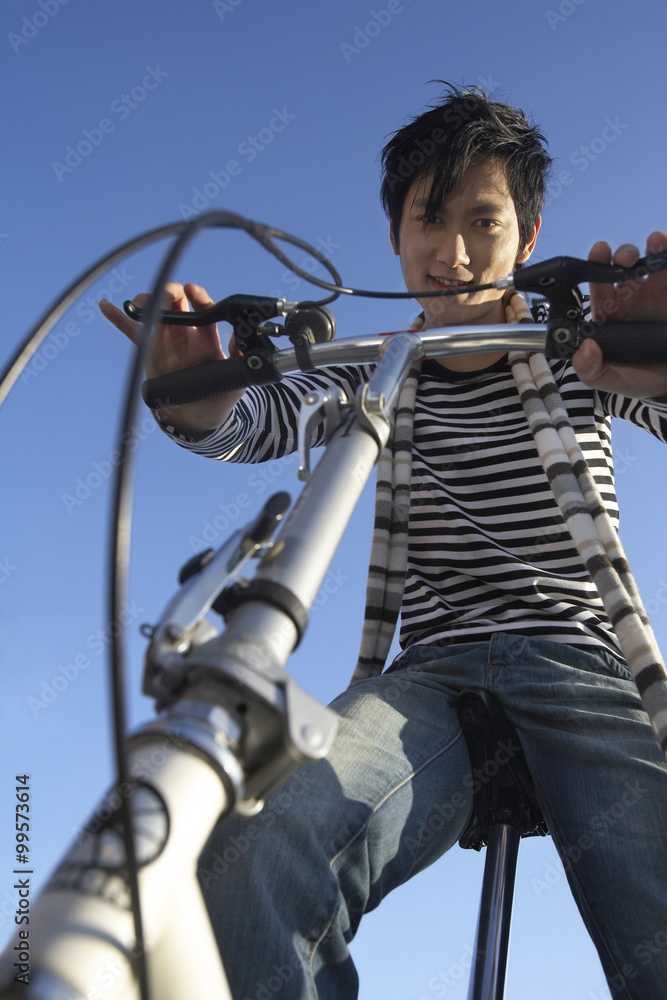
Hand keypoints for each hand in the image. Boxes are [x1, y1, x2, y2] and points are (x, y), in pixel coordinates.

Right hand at [100, 282, 244, 432]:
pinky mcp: (149, 351)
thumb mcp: (237, 379)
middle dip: (169, 292)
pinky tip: (106, 306)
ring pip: (154, 313)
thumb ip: (239, 357)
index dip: (198, 297)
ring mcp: (166, 340)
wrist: (198, 417)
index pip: (203, 308)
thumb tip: (239, 339)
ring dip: (146, 302)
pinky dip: (119, 319)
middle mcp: (186, 333)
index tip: (193, 290)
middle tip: (165, 296)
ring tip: (141, 304)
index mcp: (207, 337)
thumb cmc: (219, 396)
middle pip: (176, 302)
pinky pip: (133, 332)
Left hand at [572, 232, 666, 398]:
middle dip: (623, 254)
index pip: (599, 284)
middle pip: (624, 265)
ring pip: (652, 260)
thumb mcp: (607, 378)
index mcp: (610, 312)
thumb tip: (585, 349)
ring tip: (656, 242)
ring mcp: (656, 292)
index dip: (595, 267)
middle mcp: (632, 297)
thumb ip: (589, 369)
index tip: (598, 254)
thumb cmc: (635, 376)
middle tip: (625, 257)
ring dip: (654, 247)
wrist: (666, 382)